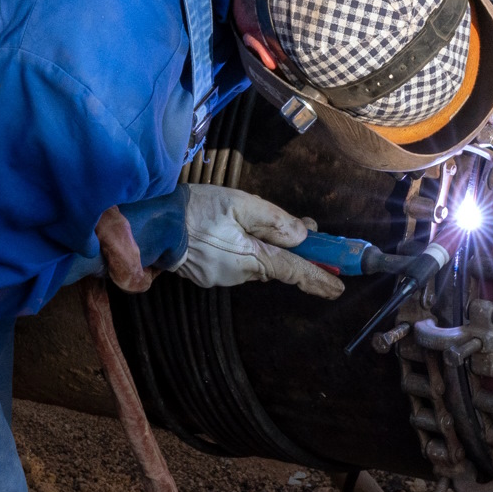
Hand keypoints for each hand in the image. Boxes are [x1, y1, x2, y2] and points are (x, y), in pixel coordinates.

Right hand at [178, 186, 343, 296]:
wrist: (153, 225)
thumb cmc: (198, 210)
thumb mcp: (241, 204)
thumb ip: (275, 221)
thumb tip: (303, 236)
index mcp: (251, 258)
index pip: (293, 271)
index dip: (318, 278)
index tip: (339, 288)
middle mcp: (238, 275)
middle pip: (275, 265)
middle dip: (291, 253)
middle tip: (306, 232)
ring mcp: (220, 278)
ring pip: (254, 263)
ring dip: (263, 248)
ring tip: (255, 222)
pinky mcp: (206, 276)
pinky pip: (235, 263)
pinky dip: (244, 251)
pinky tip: (232, 233)